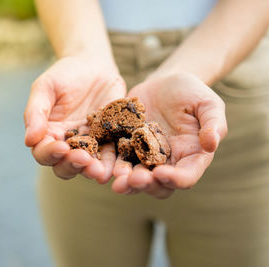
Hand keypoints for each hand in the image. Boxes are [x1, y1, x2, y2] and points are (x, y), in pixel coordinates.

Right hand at [24, 55, 124, 181]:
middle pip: (65, 166)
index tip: (61, 147)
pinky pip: (111, 155)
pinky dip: (114, 162)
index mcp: (48, 134)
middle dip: (73, 165)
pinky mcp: (110, 140)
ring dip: (93, 170)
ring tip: (99, 171)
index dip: (50, 153)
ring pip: (89, 166)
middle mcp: (67, 144)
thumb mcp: (45, 87)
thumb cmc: (64, 74)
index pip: (44, 152)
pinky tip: (117, 165)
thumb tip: (29, 140)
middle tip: (83, 159)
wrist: (94, 64)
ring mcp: (90, 145)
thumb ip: (36, 112)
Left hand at [112, 73, 227, 198]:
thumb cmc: (191, 93)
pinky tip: (99, 162)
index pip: (186, 176)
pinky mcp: (126, 147)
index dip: (176, 179)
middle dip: (145, 184)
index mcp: (190, 157)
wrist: (164, 83)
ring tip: (115, 178)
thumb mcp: (208, 104)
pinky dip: (109, 163)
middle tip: (133, 181)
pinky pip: (116, 159)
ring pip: (134, 177)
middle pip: (157, 184)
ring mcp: (144, 157)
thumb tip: (212, 144)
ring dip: (125, 181)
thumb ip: (214, 123)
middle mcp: (166, 163)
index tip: (162, 173)